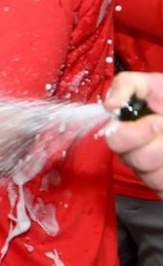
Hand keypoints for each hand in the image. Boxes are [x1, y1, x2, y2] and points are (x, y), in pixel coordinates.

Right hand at [104, 71, 162, 193]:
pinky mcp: (158, 182)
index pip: (113, 138)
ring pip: (146, 170)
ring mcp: (145, 168)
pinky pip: (158, 183)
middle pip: (129, 158)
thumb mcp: (149, 83)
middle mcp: (130, 150)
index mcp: (123, 128)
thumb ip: (125, 85)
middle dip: (151, 141)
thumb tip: (109, 105)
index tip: (155, 121)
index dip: (131, 133)